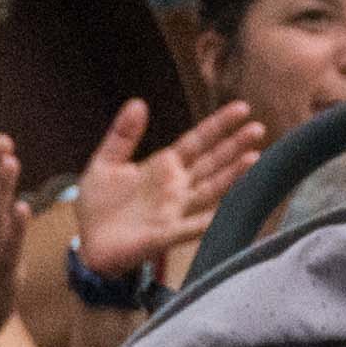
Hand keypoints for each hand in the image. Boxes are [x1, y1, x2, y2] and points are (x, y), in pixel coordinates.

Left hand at [71, 96, 263, 282]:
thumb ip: (123, 135)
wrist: (86, 244)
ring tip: (255, 158)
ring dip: (232, 176)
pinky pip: (191, 226)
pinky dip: (209, 219)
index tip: (242, 108)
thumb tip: (139, 102)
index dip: (218, 125)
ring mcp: (174, 211)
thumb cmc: (98, 206)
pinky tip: (228, 210)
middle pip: (212, 162)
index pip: (197, 141)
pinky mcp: (165, 235)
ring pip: (210, 190)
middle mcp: (176, 187)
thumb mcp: (105, 162)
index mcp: (163, 167)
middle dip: (234, 146)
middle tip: (259, 128)